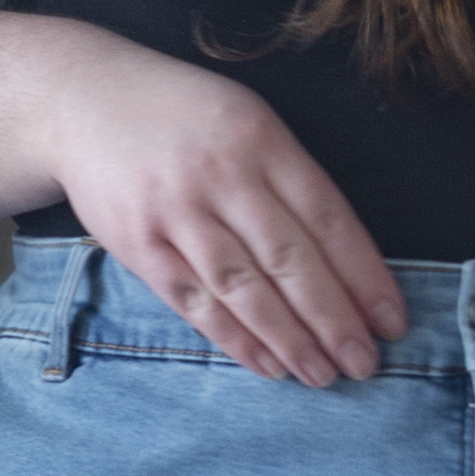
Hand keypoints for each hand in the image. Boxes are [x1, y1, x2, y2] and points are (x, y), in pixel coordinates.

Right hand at [43, 44, 406, 386]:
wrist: (83, 100)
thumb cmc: (183, 117)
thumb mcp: (247, 121)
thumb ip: (291, 180)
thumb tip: (348, 262)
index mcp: (261, 140)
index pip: (328, 219)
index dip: (364, 276)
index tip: (392, 320)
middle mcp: (221, 176)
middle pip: (290, 260)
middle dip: (334, 320)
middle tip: (364, 363)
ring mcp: (176, 212)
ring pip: (243, 288)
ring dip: (289, 339)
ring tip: (323, 376)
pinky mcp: (138, 243)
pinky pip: (194, 302)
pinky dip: (234, 339)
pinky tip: (267, 364)